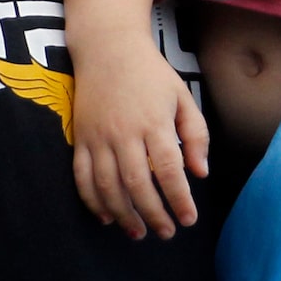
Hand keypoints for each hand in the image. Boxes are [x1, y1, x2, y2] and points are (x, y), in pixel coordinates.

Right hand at [67, 39, 209, 236]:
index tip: (189, 219)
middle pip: (137, 184)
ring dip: (124, 214)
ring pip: (108, 186)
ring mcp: (98, 136)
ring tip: (138, 233)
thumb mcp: (182, 96)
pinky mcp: (80, 138)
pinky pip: (82, 176)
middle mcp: (124, 133)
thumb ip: (195, 135)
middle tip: (166, 232)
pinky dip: (92, 200)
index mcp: (154, 122)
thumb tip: (200, 173)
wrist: (108, 47)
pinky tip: (107, 217)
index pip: (168, 170)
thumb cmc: (151, 73)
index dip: (179, 199)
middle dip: (153, 214)